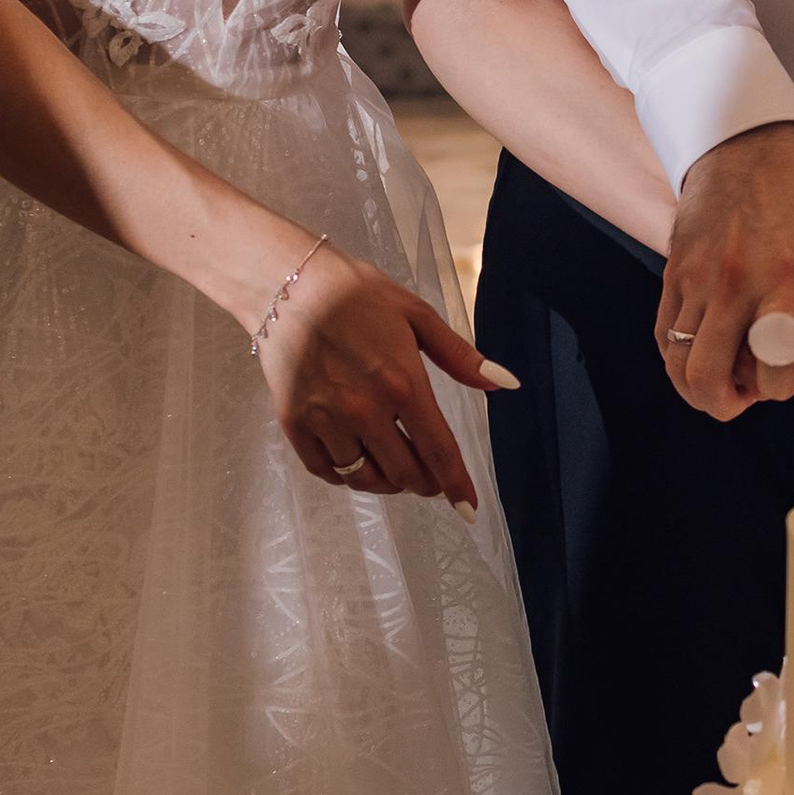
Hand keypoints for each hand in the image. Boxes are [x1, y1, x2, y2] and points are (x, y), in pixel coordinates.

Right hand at [258, 242, 492, 510]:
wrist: (287, 284)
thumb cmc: (357, 295)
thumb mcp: (417, 315)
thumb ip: (461, 357)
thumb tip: (507, 384)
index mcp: (402, 383)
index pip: (438, 451)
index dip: (456, 486)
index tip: (468, 510)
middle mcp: (364, 409)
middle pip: (404, 474)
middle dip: (424, 484)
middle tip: (429, 478)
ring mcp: (325, 419)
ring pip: (363, 478)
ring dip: (385, 481)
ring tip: (392, 467)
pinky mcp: (294, 423)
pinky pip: (326, 470)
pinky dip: (345, 474)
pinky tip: (356, 460)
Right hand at [658, 122, 793, 419]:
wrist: (750, 146)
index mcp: (789, 283)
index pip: (776, 372)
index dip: (785, 388)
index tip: (793, 378)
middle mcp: (738, 287)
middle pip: (708, 378)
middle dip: (725, 404)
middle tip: (745, 396)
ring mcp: (698, 281)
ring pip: (678, 363)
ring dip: (697, 386)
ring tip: (721, 381)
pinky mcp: (674, 272)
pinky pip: (664, 335)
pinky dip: (678, 357)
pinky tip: (699, 354)